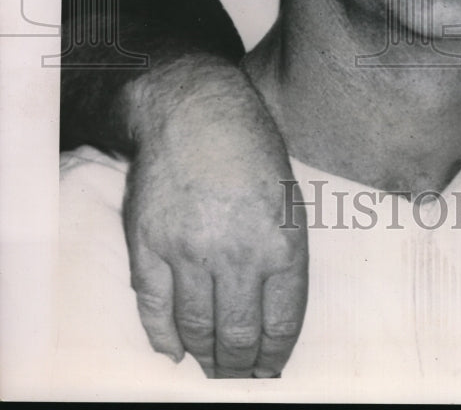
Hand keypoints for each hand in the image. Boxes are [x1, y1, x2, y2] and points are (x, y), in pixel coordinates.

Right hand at [122, 57, 307, 377]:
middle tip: (241, 377)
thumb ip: (282, 257)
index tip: (270, 370)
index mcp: (280, 241)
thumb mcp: (287, 198)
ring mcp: (188, 250)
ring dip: (206, 358)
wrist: (195, 109)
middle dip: (241, 366)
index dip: (274, 356)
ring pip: (196, 329)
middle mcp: (236, 253)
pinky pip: (153, 308)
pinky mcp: (148, 243)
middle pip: (237, 336)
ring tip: (212, 368)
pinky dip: (163, 338)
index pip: (280, 323)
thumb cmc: (251, 148)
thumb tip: (269, 317)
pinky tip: (174, 350)